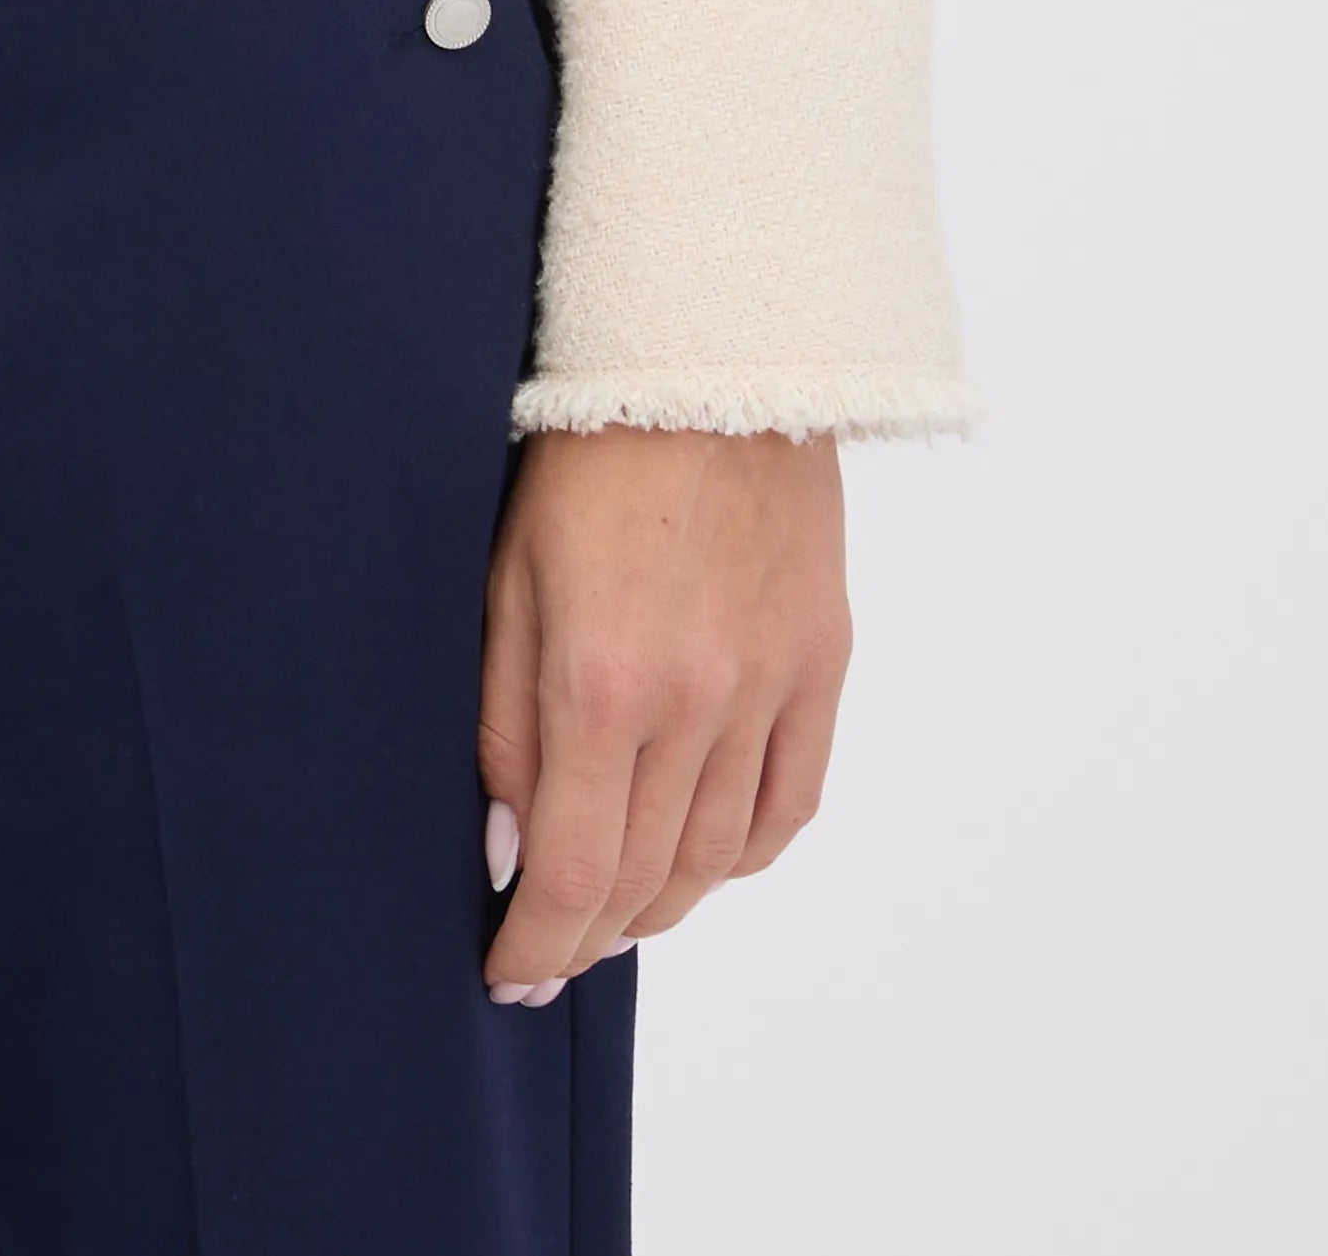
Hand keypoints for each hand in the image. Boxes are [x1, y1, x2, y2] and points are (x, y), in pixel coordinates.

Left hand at [476, 427, 849, 1000]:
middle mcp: (696, 700)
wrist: (713, 353)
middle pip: (643, 878)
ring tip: (612, 913)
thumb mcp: (504, 573)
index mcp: (602, 679)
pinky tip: (700, 857)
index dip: (538, 943)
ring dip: (659, 905)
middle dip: (585, 935)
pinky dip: (740, 855)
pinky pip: (789, 806)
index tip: (506, 975)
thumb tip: (507, 847)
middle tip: (546, 953)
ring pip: (716, 859)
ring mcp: (771, 685)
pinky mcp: (823, 661)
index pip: (573, 870)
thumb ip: (504, 720)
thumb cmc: (582, 451)